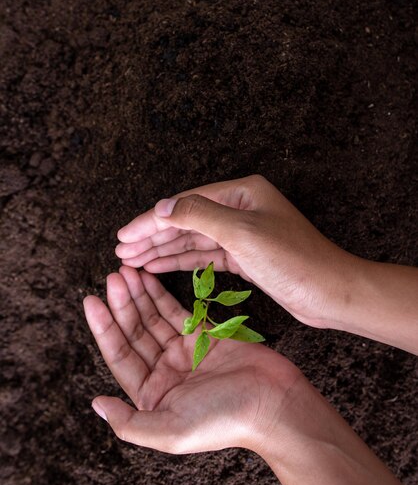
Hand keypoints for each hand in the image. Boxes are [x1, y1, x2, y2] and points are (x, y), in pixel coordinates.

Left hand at [83, 266, 299, 453]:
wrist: (274, 404)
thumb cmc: (224, 420)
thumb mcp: (171, 431)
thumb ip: (130, 422)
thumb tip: (96, 403)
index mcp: (153, 395)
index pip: (120, 356)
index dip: (103, 328)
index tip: (91, 301)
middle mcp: (165, 372)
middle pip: (134, 332)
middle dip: (121, 304)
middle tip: (112, 277)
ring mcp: (185, 352)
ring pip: (153, 318)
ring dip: (138, 295)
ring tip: (125, 272)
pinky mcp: (205, 335)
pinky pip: (177, 312)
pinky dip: (161, 295)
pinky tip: (148, 278)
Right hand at [116, 175, 356, 327]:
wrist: (330, 291)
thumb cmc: (294, 259)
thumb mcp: (243, 233)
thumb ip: (199, 215)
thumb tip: (162, 207)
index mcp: (241, 193)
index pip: (184, 204)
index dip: (151, 220)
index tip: (123, 235)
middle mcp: (240, 208)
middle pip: (185, 219)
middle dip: (152, 236)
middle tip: (121, 250)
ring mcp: (242, 232)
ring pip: (193, 239)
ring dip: (162, 249)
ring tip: (132, 260)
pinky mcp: (244, 256)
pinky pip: (205, 255)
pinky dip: (182, 261)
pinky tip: (160, 266)